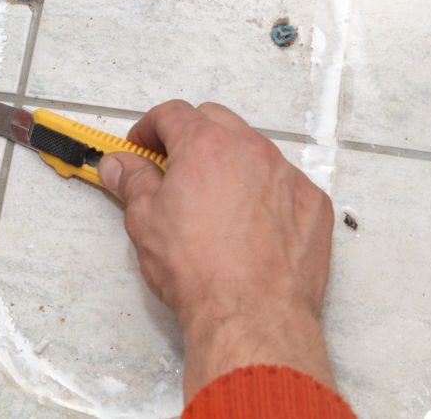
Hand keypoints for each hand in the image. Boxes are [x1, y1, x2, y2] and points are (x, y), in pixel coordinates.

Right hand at [98, 100, 335, 400]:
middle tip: (174, 167)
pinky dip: (265, 191)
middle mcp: (250, 149)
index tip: (141, 148)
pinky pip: (285, 182)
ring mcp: (287, 174)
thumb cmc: (198, 270)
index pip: (171, 114)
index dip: (150, 127)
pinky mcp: (313, 203)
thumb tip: (117, 164)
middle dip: (190, 135)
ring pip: (253, 149)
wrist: (252, 316)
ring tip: (214, 199)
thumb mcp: (145, 220)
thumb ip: (131, 181)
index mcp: (205, 145)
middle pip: (215, 120)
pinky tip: (251, 223)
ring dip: (230, 161)